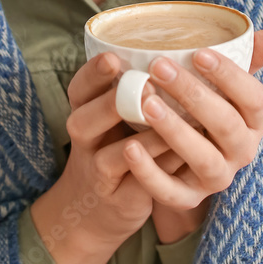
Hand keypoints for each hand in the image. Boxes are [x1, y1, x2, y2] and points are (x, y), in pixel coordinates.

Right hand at [30, 51, 173, 263]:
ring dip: (143, 136)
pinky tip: (181, 151)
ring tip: (168, 117)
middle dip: (111, 102)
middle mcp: (86, 141)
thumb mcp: (115, 115)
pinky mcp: (122, 199)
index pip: (79, 89)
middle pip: (83, 120)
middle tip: (144, 85)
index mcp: (85, 111)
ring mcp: (100, 173)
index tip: (113, 57)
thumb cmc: (117, 145)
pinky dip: (158, 168)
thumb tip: (184, 56)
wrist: (99, 207)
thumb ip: (137, 87)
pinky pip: (139, 184)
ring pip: (111, 156)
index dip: (92, 74)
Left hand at [124, 30, 262, 237]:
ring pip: (203, 159)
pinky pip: (171, 193)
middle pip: (226, 125)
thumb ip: (243, 60)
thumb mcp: (222, 85)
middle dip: (193, 95)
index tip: (199, 53)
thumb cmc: (204, 107)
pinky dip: (150, 172)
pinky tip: (128, 147)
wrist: (183, 159)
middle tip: (158, 67)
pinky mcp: (188, 199)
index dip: (230, 76)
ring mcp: (216, 178)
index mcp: (254, 121)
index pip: (254, 99)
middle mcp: (242, 151)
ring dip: (174, 131)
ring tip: (145, 103)